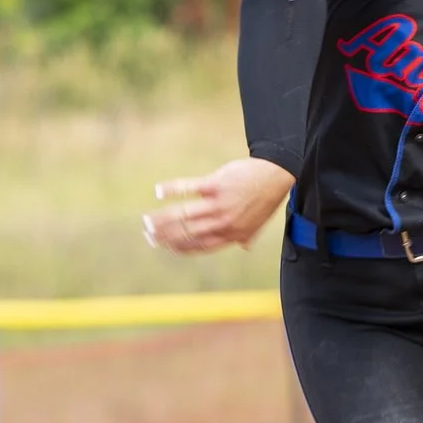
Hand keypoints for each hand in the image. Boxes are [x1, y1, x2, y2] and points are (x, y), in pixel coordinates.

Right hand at [143, 158, 294, 254]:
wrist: (276, 175)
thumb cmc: (265, 199)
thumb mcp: (258, 223)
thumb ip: (247, 236)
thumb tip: (244, 246)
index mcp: (231, 235)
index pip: (200, 246)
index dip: (180, 248)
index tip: (165, 247)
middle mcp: (223, 222)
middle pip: (187, 233)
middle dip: (165, 236)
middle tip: (148, 235)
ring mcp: (218, 204)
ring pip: (183, 215)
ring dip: (162, 218)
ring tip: (147, 220)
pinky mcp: (215, 184)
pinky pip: (188, 188)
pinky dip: (172, 189)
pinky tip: (159, 191)